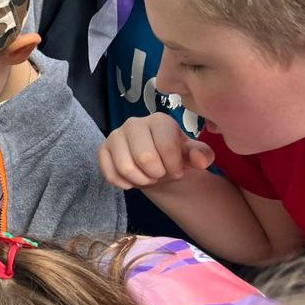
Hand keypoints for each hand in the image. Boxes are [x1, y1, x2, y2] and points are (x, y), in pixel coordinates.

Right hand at [98, 113, 215, 190]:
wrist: (156, 164)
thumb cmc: (175, 156)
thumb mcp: (194, 156)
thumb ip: (202, 156)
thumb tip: (200, 161)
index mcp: (159, 120)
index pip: (166, 147)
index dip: (174, 167)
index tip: (177, 171)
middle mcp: (134, 123)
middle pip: (144, 158)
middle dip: (156, 174)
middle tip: (160, 174)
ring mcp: (115, 136)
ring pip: (125, 167)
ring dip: (140, 180)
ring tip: (147, 177)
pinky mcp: (102, 150)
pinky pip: (110, 174)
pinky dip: (124, 184)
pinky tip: (132, 180)